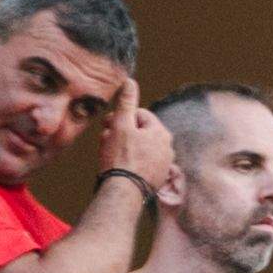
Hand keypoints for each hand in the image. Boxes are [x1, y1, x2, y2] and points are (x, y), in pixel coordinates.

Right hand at [94, 87, 184, 206]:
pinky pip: (141, 164)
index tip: (106, 125)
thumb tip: (131, 81)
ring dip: (123, 147)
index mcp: (161, 132)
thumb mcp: (121, 125)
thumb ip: (126, 103)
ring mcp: (164, 164)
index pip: (139, 115)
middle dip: (120, 133)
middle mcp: (168, 147)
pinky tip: (119, 167)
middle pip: (139, 132)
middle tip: (105, 140)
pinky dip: (130, 162)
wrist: (124, 191)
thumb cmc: (121, 157)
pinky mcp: (157, 178)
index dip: (120, 118)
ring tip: (109, 155)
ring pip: (139, 148)